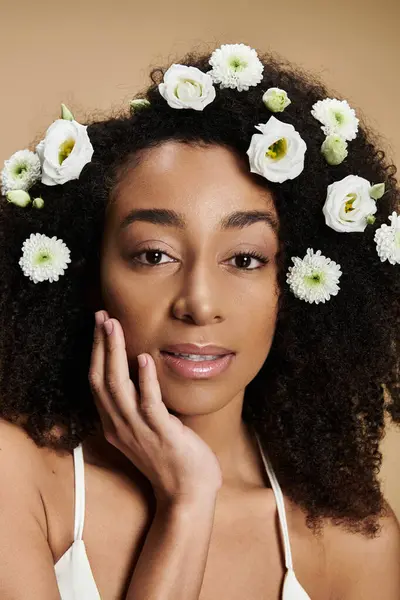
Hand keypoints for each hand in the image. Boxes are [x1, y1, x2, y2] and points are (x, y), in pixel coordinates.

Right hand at [89, 310, 222, 504]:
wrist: (188, 496)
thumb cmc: (172, 462)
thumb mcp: (148, 432)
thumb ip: (141, 407)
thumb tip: (145, 376)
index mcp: (116, 424)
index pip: (98, 383)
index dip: (97, 353)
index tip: (101, 327)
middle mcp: (120, 426)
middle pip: (100, 379)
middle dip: (101, 345)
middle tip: (102, 316)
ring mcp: (139, 430)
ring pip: (117, 387)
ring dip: (115, 353)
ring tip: (115, 326)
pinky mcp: (161, 433)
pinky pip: (148, 403)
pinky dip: (145, 380)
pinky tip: (146, 359)